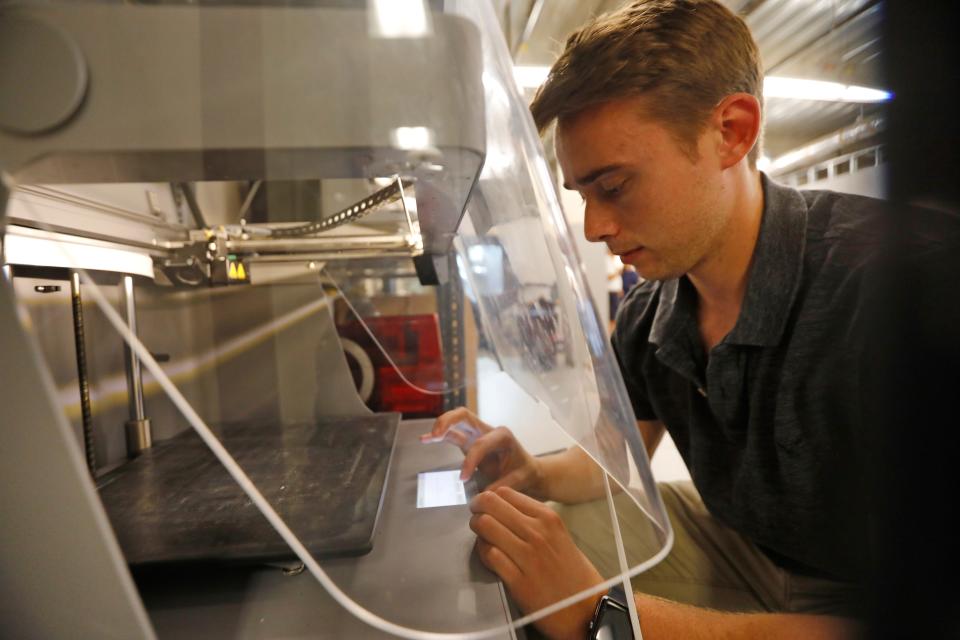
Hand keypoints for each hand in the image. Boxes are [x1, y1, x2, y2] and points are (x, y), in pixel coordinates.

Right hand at [423, 408, 545, 495]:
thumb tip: (485, 494)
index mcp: (503, 436)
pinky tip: (424, 438)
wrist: (528, 472)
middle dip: (448, 422)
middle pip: (464, 416)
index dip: (470, 460)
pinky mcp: (469, 442)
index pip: (480, 443)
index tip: (463, 478)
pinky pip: (452, 434)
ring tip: (427, 437)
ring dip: (441, 426)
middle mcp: (488, 430)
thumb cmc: (525, 473)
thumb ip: (504, 485)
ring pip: (456, 421)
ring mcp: (477, 434)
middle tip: (436, 435)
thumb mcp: (520, 480)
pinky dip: (439, 435)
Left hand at [470, 486, 604, 639]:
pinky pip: (488, 555)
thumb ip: (532, 520)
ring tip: (482, 537)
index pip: (505, 493)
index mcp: (547, 517)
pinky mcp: (518, 580)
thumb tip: (501, 510)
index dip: (489, 498)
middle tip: (476, 518)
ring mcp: (527, 555)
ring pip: (485, 526)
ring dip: (477, 530)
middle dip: (477, 510)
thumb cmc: (571, 570)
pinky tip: (488, 556)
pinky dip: (482, 552)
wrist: (586, 606)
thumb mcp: (558, 534)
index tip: (485, 506)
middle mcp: (537, 532)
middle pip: (490, 504)